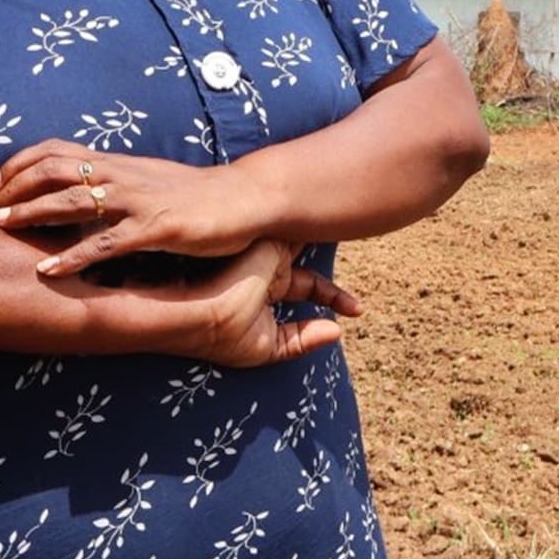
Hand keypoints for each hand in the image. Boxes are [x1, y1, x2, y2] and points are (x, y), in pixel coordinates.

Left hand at [0, 139, 266, 272]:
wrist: (246, 198)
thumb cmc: (198, 195)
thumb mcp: (150, 181)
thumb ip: (116, 184)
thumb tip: (83, 194)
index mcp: (119, 164)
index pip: (57, 151)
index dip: (19, 164)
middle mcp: (122, 176)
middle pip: (54, 170)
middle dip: (13, 188)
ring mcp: (138, 201)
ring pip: (72, 201)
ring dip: (31, 213)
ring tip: (0, 228)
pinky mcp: (156, 228)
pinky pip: (106, 243)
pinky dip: (73, 256)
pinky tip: (48, 271)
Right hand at [132, 238, 361, 366]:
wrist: (197, 310)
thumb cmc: (224, 334)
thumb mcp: (268, 346)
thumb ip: (301, 339)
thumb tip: (336, 333)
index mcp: (265, 288)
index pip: (306, 286)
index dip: (332, 297)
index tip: (358, 311)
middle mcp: (266, 265)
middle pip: (309, 256)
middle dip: (334, 261)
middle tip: (360, 270)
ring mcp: (264, 248)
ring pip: (302, 234)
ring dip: (325, 230)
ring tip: (356, 223)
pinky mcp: (263, 234)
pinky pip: (295, 220)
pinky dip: (313, 217)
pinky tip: (343, 212)